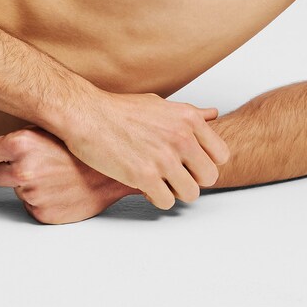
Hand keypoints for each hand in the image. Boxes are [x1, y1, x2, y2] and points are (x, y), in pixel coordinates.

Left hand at [0, 125, 120, 223]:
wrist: (113, 171)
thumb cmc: (78, 148)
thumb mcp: (41, 135)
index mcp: (20, 144)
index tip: (2, 154)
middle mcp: (23, 170)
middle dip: (12, 169)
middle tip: (43, 163)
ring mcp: (32, 194)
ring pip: (16, 191)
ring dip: (29, 185)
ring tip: (56, 175)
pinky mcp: (42, 214)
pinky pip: (30, 207)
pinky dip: (41, 200)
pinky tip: (60, 190)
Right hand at [61, 90, 229, 210]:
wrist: (86, 115)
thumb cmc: (119, 110)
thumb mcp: (160, 104)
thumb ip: (189, 114)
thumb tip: (212, 115)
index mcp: (188, 119)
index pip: (221, 155)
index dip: (206, 162)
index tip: (191, 163)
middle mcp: (180, 138)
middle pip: (209, 177)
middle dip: (192, 179)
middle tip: (173, 174)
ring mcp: (163, 158)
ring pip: (190, 193)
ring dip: (174, 191)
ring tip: (158, 180)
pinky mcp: (144, 176)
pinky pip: (166, 201)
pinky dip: (156, 197)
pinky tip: (143, 185)